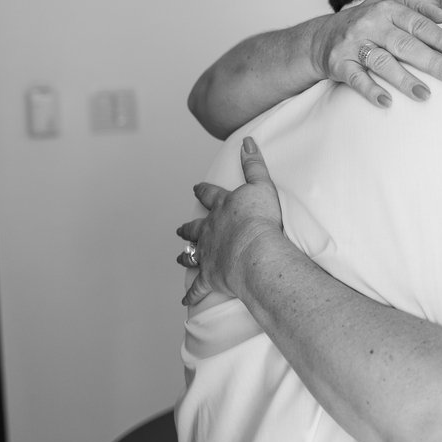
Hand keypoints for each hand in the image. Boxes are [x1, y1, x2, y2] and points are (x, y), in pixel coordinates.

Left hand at [177, 137, 285, 306]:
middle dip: (188, 227)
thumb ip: (253, 164)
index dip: (204, 190)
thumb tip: (247, 142)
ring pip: (192, 254)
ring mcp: (208, 254)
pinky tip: (186, 300)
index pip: (210, 195)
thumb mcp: (261, 185)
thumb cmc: (262, 219)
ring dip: (186, 255)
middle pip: (195, 227)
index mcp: (222, 208)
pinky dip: (192, 294)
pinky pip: (198, 287)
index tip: (196, 187)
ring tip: (180, 257)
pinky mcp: (210, 277)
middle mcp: (210, 230)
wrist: (255, 250)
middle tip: (179, 228)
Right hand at [309, 0, 441, 106]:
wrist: (322, 36)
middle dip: (431, 61)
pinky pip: (356, 79)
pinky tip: (386, 102)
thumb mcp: (391, 3)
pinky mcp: (339, 64)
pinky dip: (370, 90)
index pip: (419, 23)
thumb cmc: (368, 21)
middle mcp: (371, 24)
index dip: (440, 37)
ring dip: (404, 79)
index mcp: (388, 8)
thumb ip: (420, 6)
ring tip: (425, 94)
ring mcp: (354, 44)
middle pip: (405, 44)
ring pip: (382, 62)